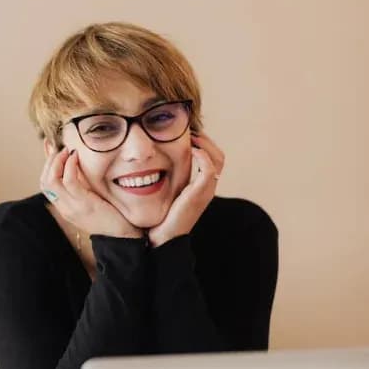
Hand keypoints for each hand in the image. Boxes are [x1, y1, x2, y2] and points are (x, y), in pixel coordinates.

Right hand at [40, 148, 142, 238]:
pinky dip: (70, 166)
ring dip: (57, 161)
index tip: (50, 147)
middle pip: (45, 182)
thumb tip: (77, 165)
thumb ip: (83, 186)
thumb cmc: (111, 216)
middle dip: (49, 161)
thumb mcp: (91, 199)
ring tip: (67, 151)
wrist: (122, 236)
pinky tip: (75, 157)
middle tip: (59, 148)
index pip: (46, 184)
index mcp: (65, 207)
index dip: (46, 164)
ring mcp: (72, 207)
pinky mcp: (84, 204)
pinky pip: (69, 181)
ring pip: (51, 181)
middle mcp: (64, 208)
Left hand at [147, 130, 224, 246]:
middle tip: (189, 130)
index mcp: (200, 186)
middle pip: (219, 155)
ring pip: (218, 158)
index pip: (212, 157)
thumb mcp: (164, 192)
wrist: (161, 238)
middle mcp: (207, 188)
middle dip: (205, 139)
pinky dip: (202, 155)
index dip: (202, 143)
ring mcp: (205, 191)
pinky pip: (209, 169)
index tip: (186, 133)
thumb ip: (165, 178)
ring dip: (205, 143)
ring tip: (190, 136)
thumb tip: (150, 161)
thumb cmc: (159, 216)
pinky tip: (191, 149)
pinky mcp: (199, 194)